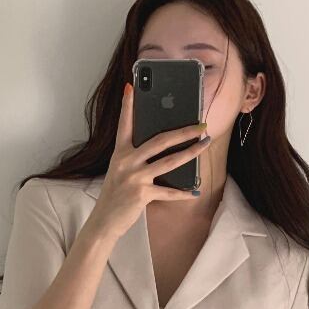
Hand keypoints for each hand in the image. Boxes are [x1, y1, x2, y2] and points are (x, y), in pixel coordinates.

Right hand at [87, 82, 210, 240]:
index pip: (124, 124)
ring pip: (169, 161)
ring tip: (205, 143)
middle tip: (201, 124)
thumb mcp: (120, 171)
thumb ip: (135, 157)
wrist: (103, 220)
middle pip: (159, 140)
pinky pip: (168, 192)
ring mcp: (134, 178)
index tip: (131, 87)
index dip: (127, 106)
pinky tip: (194, 190)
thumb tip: (162, 146)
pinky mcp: (141, 194)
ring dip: (191, 152)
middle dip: (183, 131)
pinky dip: (182, 192)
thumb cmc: (115, 194)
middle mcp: (126, 162)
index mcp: (120, 153)